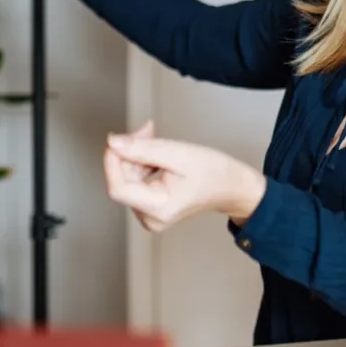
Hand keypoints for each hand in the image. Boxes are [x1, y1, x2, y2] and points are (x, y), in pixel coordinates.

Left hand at [103, 125, 266, 232]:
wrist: (233, 187)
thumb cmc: (214, 173)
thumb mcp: (179, 154)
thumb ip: (143, 149)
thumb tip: (114, 143)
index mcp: (158, 208)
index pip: (117, 187)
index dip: (112, 160)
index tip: (117, 138)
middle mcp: (151, 217)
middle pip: (123, 180)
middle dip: (129, 151)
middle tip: (145, 129)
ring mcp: (150, 215)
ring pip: (128, 178)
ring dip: (136, 154)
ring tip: (153, 136)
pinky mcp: (151, 207)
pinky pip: (136, 182)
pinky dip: (141, 163)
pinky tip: (154, 152)